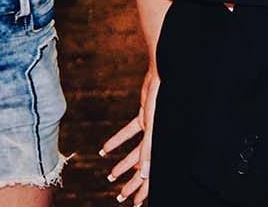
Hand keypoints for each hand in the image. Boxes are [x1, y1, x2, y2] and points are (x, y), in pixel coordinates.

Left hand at [101, 65, 158, 203]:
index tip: (136, 204)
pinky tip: (104, 151)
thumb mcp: (154, 129)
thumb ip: (149, 152)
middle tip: (121, 196)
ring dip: (123, 165)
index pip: (153, 174)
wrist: (164, 73)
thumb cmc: (163, 100)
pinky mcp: (145, 116)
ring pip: (136, 153)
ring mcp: (152, 128)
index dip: (144, 191)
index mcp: (162, 145)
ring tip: (110, 177)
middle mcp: (158, 139)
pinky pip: (129, 133)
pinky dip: (117, 142)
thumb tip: (143, 174)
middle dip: (132, 184)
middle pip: (144, 168)